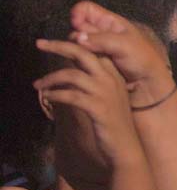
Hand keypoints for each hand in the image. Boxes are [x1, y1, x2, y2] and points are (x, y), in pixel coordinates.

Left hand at [33, 39, 141, 165]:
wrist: (125, 145)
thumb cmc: (114, 122)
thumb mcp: (108, 97)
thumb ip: (95, 81)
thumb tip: (72, 70)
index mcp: (115, 74)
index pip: (94, 50)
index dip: (75, 43)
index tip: (56, 43)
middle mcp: (111, 79)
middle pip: (83, 53)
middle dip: (59, 46)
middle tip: (40, 44)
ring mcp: (105, 93)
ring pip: (72, 75)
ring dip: (51, 78)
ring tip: (38, 85)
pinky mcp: (97, 107)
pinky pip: (70, 95)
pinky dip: (55, 95)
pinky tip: (48, 98)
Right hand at [65, 1, 174, 106]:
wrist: (146, 82)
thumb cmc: (141, 59)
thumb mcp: (125, 45)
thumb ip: (101, 39)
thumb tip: (78, 38)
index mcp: (110, 22)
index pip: (86, 8)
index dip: (78, 13)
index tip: (77, 24)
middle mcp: (100, 32)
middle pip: (77, 27)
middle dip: (77, 35)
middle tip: (87, 47)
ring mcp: (95, 47)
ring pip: (75, 43)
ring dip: (77, 49)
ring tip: (90, 58)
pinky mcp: (92, 61)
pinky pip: (77, 56)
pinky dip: (77, 59)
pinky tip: (86, 65)